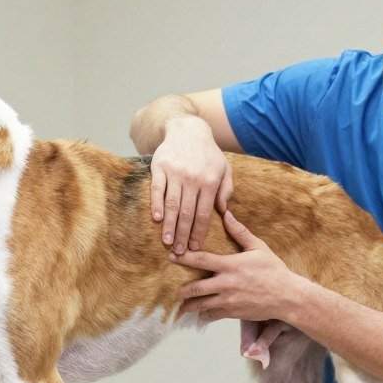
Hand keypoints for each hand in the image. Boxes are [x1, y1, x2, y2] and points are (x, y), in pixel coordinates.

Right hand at [150, 115, 233, 253]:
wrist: (187, 129)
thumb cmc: (208, 153)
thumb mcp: (224, 168)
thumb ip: (226, 189)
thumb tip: (223, 211)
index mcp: (210, 181)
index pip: (205, 213)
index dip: (199, 232)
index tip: (195, 247)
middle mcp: (193, 178)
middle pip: (188, 213)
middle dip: (184, 235)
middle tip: (180, 252)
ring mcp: (176, 172)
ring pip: (173, 204)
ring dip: (170, 225)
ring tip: (167, 242)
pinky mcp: (160, 167)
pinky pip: (157, 189)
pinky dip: (156, 204)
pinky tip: (157, 218)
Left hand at [171, 210, 297, 321]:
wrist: (288, 296)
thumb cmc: (274, 270)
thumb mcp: (258, 247)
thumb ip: (240, 232)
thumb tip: (227, 214)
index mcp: (230, 265)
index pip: (201, 259)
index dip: (183, 258)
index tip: (170, 256)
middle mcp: (226, 283)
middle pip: (195, 288)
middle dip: (182, 290)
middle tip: (175, 290)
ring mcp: (228, 300)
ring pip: (201, 305)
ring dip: (190, 306)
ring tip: (183, 306)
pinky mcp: (233, 312)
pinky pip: (213, 315)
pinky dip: (205, 315)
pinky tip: (202, 313)